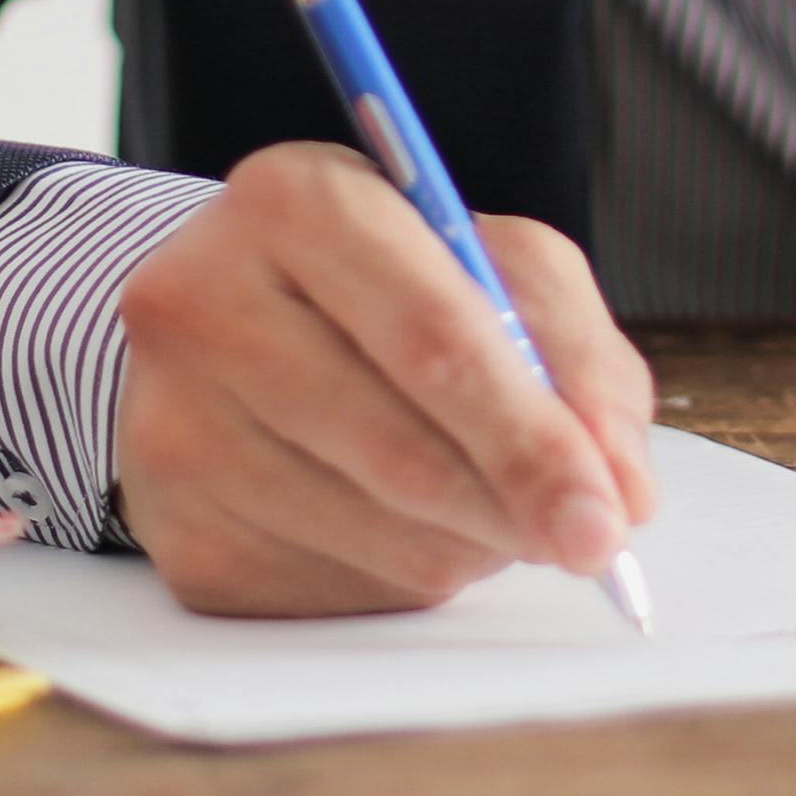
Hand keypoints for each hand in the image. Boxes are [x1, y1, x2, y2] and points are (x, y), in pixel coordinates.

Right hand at [108, 142, 661, 615]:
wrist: (222, 324)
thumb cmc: (382, 285)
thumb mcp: (487, 260)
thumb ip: (573, 350)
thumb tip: (622, 487)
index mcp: (292, 202)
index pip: (433, 336)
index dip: (533, 436)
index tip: (613, 508)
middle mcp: (202, 304)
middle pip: (401, 448)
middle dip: (518, 506)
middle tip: (593, 542)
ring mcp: (172, 426)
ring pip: (377, 533)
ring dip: (469, 543)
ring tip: (490, 504)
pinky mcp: (174, 530)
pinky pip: (331, 592)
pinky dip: (401, 575)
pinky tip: (404, 525)